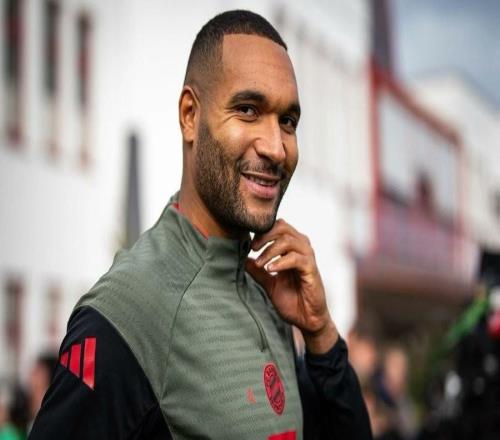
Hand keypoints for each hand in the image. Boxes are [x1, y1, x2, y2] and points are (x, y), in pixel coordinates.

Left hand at [246, 219, 337, 353]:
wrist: (306, 319)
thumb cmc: (291, 299)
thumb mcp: (269, 283)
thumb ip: (257, 270)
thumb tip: (242, 258)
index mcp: (292, 247)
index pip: (277, 226)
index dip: (261, 231)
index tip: (249, 244)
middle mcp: (301, 247)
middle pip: (282, 227)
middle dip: (264, 236)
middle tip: (253, 248)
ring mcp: (307, 257)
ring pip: (288, 240)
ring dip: (270, 250)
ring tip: (259, 263)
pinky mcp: (311, 269)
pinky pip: (295, 258)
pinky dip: (280, 262)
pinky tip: (270, 269)